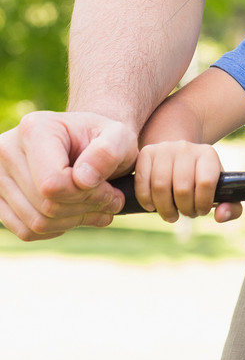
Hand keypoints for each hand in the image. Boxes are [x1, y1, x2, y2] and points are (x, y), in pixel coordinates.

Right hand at [0, 110, 136, 239]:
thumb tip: (83, 180)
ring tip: (97, 208)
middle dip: (84, 209)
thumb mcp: (119, 137)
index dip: (86, 195)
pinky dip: (55, 229)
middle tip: (110, 202)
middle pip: (45, 205)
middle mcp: (7, 150)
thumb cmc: (102, 140)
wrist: (85, 143)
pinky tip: (75, 213)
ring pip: (35, 223)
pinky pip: (25, 231)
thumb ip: (109, 152)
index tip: (110, 190)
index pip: (53, 183)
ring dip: (73, 222)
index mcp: (34, 129)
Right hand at [134, 141, 238, 223]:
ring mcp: (164, 148)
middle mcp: (186, 147)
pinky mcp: (146, 152)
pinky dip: (145, 200)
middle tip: (185, 213)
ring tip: (170, 213)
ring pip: (160, 187)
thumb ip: (231, 207)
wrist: (177, 153)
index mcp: (208, 155)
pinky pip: (142, 182)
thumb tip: (220, 216)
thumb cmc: (201, 178)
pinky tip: (152, 205)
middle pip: (182, 189)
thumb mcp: (221, 189)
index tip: (201, 210)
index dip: (202, 204)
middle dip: (184, 210)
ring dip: (164, 209)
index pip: (206, 183)